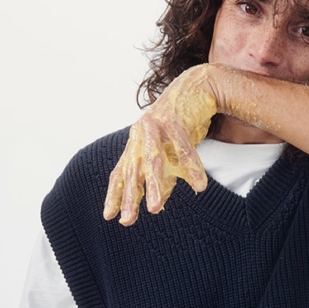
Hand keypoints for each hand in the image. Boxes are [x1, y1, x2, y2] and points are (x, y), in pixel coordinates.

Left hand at [103, 65, 217, 225]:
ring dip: (154, 185)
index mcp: (136, 144)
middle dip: (130, 197)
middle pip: (133, 170)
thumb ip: (163, 178)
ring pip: (154, 160)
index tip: (109, 216)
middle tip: (128, 220)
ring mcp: (156, 127)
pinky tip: (199, 186)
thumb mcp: (170, 155)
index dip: (115, 194)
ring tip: (155, 207)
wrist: (199, 87)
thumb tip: (157, 204)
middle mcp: (141, 135)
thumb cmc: (183, 124)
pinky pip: (184, 148)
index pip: (121, 173)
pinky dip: (192, 167)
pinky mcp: (176, 120)